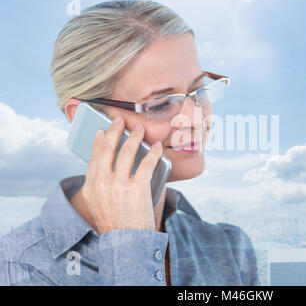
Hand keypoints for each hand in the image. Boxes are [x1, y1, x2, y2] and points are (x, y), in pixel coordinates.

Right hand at [81, 116, 162, 233]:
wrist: (125, 242)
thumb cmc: (114, 222)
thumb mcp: (98, 203)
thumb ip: (100, 184)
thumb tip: (109, 162)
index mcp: (90, 186)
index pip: (94, 156)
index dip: (99, 140)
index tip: (102, 130)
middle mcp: (102, 183)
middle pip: (108, 149)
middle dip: (115, 130)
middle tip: (120, 120)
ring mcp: (119, 185)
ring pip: (127, 152)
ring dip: (134, 137)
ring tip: (140, 129)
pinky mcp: (138, 188)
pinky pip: (147, 163)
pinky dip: (153, 153)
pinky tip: (157, 147)